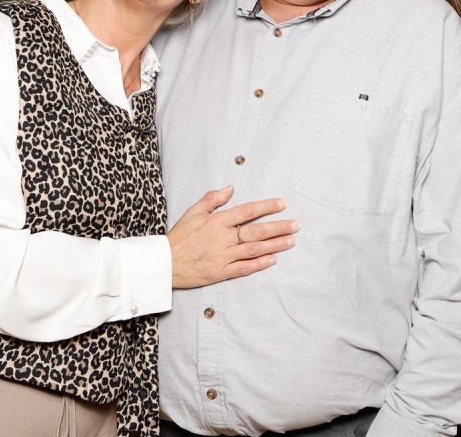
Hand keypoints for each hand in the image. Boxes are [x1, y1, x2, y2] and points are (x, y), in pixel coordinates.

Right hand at [168, 186, 297, 288]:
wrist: (164, 263)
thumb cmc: (179, 236)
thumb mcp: (193, 212)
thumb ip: (213, 198)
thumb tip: (231, 188)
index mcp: (217, 221)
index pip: (247, 211)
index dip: (267, 206)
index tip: (282, 204)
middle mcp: (222, 238)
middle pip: (256, 231)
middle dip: (279, 227)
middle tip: (296, 225)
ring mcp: (223, 256)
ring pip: (254, 249)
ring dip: (275, 245)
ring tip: (291, 241)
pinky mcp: (220, 272)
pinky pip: (244, 268)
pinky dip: (259, 264)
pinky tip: (273, 260)